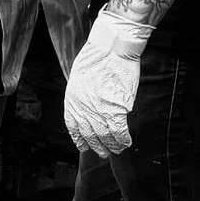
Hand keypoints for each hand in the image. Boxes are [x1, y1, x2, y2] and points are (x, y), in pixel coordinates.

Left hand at [64, 12, 148, 155]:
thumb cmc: (97, 56)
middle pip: (90, 135)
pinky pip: (119, 132)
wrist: (110, 47)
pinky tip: (127, 142)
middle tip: (105, 153)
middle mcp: (83, 109)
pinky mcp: (116, 109)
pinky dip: (123, 139)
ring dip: (113, 145)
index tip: (85, 146)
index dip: (80, 139)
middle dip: (98, 146)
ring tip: (118, 149)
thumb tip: (90, 105)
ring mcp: (99, 111)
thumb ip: (83, 94)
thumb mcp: (80, 76)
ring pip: (106, 136)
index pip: (73, 127)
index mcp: (72, 100)